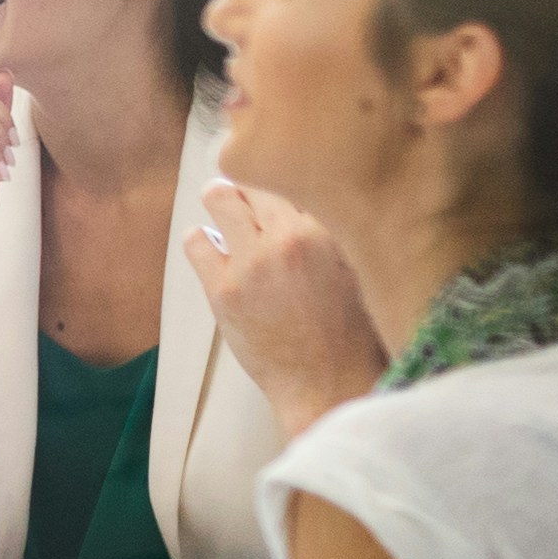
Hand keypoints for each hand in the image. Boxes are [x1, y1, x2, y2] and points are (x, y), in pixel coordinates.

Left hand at [189, 182, 390, 436]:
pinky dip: (201, 240)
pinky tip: (213, 248)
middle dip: (251, 185)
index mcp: (333, 229)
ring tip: (226, 210)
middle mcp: (292, 239)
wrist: (330, 384)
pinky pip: (195, 241)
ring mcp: (254, 263)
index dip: (287, 174)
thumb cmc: (354, 331)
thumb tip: (318, 190)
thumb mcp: (362, 267)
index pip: (296, 174)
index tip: (282, 175)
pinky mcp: (223, 289)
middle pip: (257, 178)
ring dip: (221, 200)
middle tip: (250, 196)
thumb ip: (339, 228)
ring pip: (220, 196)